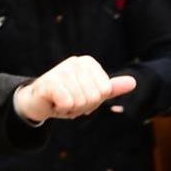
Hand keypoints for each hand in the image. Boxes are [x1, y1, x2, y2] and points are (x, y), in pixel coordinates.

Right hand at [14, 56, 136, 121]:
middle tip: (69, 101)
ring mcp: (62, 70)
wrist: (36, 101)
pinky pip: (68, 103)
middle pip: (94, 97)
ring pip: (81, 101)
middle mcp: (75, 62)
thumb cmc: (65, 96)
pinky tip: (54, 103)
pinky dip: (61, 108)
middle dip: (82, 106)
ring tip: (61, 101)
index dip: (93, 101)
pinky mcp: (50, 81)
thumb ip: (111, 88)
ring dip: (70, 108)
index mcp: (88, 63)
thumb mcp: (90, 93)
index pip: (105, 91)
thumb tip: (133, 82)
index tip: (79, 96)